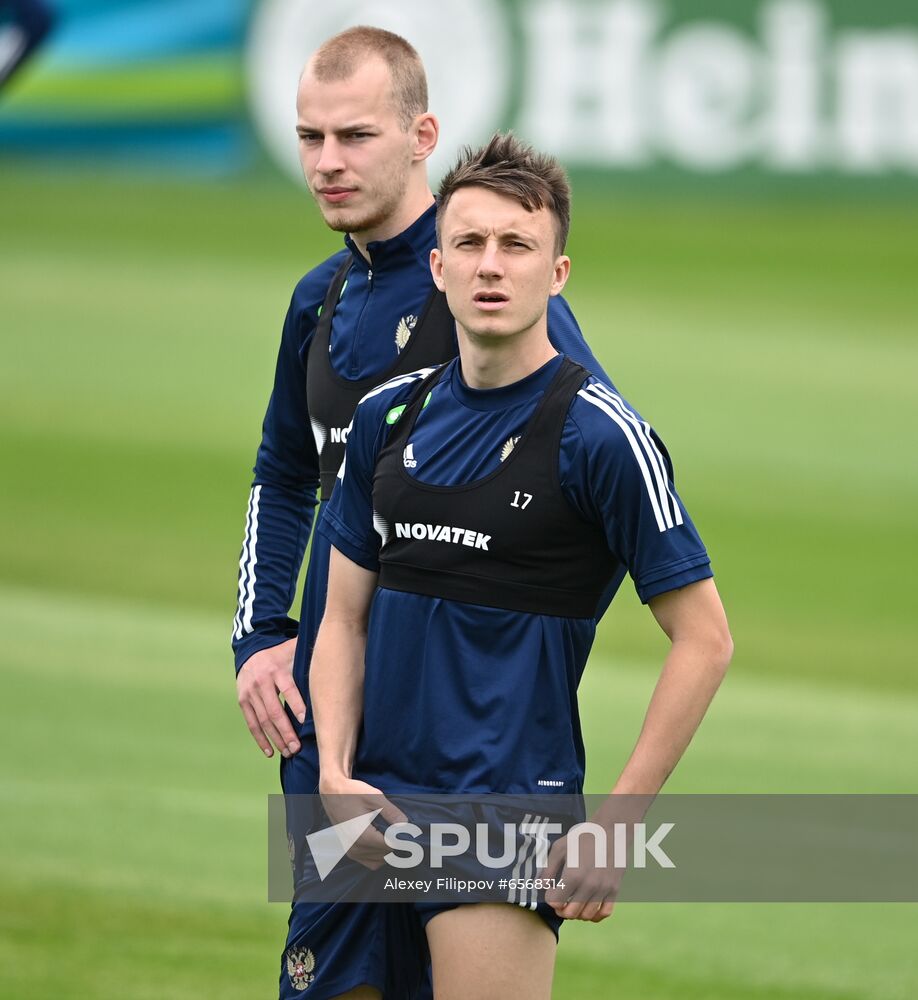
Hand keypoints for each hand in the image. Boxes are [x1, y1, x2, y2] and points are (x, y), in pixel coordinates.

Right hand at [236, 638, 304, 757]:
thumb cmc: (281, 655)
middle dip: (286, 731)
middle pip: (274, 711)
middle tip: (298, 747)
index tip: (306, 721)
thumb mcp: (294, 651)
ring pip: (263, 721)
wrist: (251, 653)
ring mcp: (250, 694)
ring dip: (276, 739)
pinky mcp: (243, 702)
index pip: (288, 690)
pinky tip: (271, 752)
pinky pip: (252, 724)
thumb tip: (334, 656)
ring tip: (289, 752)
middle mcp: (261, 682)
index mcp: (276, 670)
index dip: (297, 706)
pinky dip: (261, 739)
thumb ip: (310, 655)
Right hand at [319, 776, 407, 869]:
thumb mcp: (375, 798)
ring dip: (388, 852)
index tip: (410, 833)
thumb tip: (406, 825)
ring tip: (393, 836)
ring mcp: (351, 851)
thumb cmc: (353, 793)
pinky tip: (382, 841)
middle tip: (404, 833)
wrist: (332, 792)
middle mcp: (355, 848)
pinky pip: (368, 862)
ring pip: (378, 862)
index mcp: (363, 836)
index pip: (391, 847)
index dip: (403, 840)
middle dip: (397, 846)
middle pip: (386, 855)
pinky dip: (378, 856)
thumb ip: (392, 813)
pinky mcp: (349, 851)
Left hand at [542, 823, 621, 922]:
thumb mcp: (560, 848)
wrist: (610, 831)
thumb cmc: (583, 837)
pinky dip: (595, 915)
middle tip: (560, 903)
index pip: (555, 902)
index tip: (551, 892)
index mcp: (573, 875)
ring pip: (586, 916)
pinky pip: (605, 913)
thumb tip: (540, 887)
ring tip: (573, 904)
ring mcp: (603, 889)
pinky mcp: (614, 890)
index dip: (550, 899)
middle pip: (570, 913)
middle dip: (561, 910)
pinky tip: (589, 908)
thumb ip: (548, 869)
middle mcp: (588, 885)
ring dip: (577, 914)